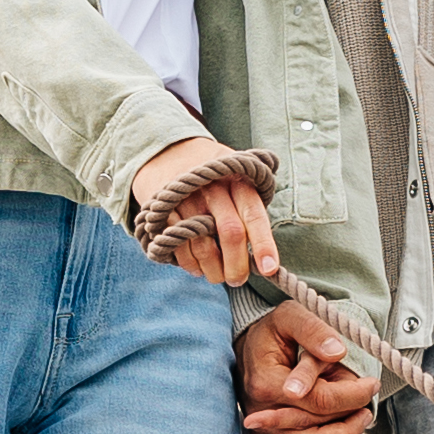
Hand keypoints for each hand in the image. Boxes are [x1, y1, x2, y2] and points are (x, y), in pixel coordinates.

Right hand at [132, 136, 276, 286]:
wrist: (165, 153)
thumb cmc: (212, 176)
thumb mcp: (235, 176)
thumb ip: (248, 208)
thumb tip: (263, 258)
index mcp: (237, 179)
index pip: (254, 215)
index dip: (264, 244)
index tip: (269, 269)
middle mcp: (213, 187)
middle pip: (230, 233)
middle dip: (236, 265)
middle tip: (237, 280)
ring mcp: (186, 198)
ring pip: (204, 245)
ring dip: (213, 270)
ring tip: (216, 276)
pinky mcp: (164, 211)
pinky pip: (180, 247)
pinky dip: (190, 264)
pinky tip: (197, 267)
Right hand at [238, 304, 379, 433]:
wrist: (248, 348)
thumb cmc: (273, 331)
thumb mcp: (291, 316)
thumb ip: (314, 331)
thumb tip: (337, 352)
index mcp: (267, 384)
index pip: (317, 401)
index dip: (351, 395)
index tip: (372, 383)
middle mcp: (261, 416)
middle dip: (348, 430)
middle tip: (368, 411)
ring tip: (357, 426)